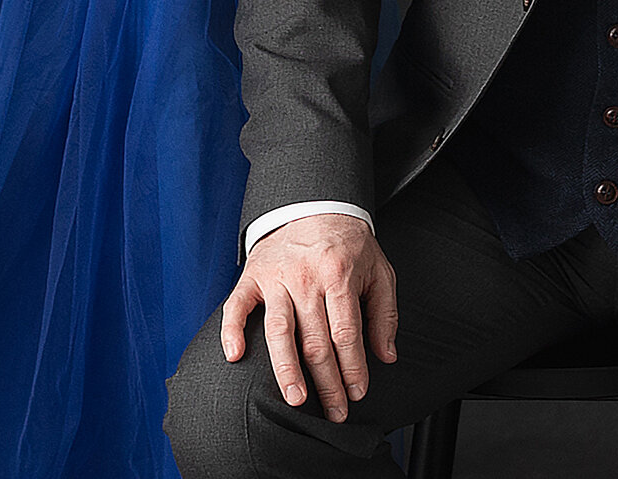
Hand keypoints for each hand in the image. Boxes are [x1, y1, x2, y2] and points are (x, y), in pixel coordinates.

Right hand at [219, 212, 395, 420]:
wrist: (315, 205)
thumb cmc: (349, 245)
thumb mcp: (379, 271)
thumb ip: (384, 313)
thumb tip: (386, 355)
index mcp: (339, 276)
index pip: (346, 334)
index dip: (353, 368)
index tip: (357, 393)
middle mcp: (306, 279)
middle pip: (315, 341)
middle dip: (327, 382)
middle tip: (335, 411)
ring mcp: (276, 278)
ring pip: (279, 331)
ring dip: (286, 368)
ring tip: (295, 398)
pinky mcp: (252, 276)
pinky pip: (237, 306)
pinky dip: (232, 330)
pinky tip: (235, 356)